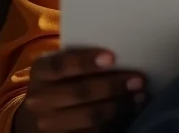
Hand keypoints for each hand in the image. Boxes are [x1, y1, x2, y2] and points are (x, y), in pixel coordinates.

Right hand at [14, 48, 146, 132]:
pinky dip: (114, 123)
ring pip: (89, 116)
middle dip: (112, 86)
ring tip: (140, 96)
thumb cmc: (60, 79)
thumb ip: (80, 57)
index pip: (61, 65)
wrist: (38, 114)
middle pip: (80, 92)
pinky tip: (130, 113)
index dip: (86, 61)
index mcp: (40, 72)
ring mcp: (48, 125)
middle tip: (138, 80)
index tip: (112, 57)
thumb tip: (120, 52)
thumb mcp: (61, 64)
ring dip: (119, 106)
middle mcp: (39, 100)